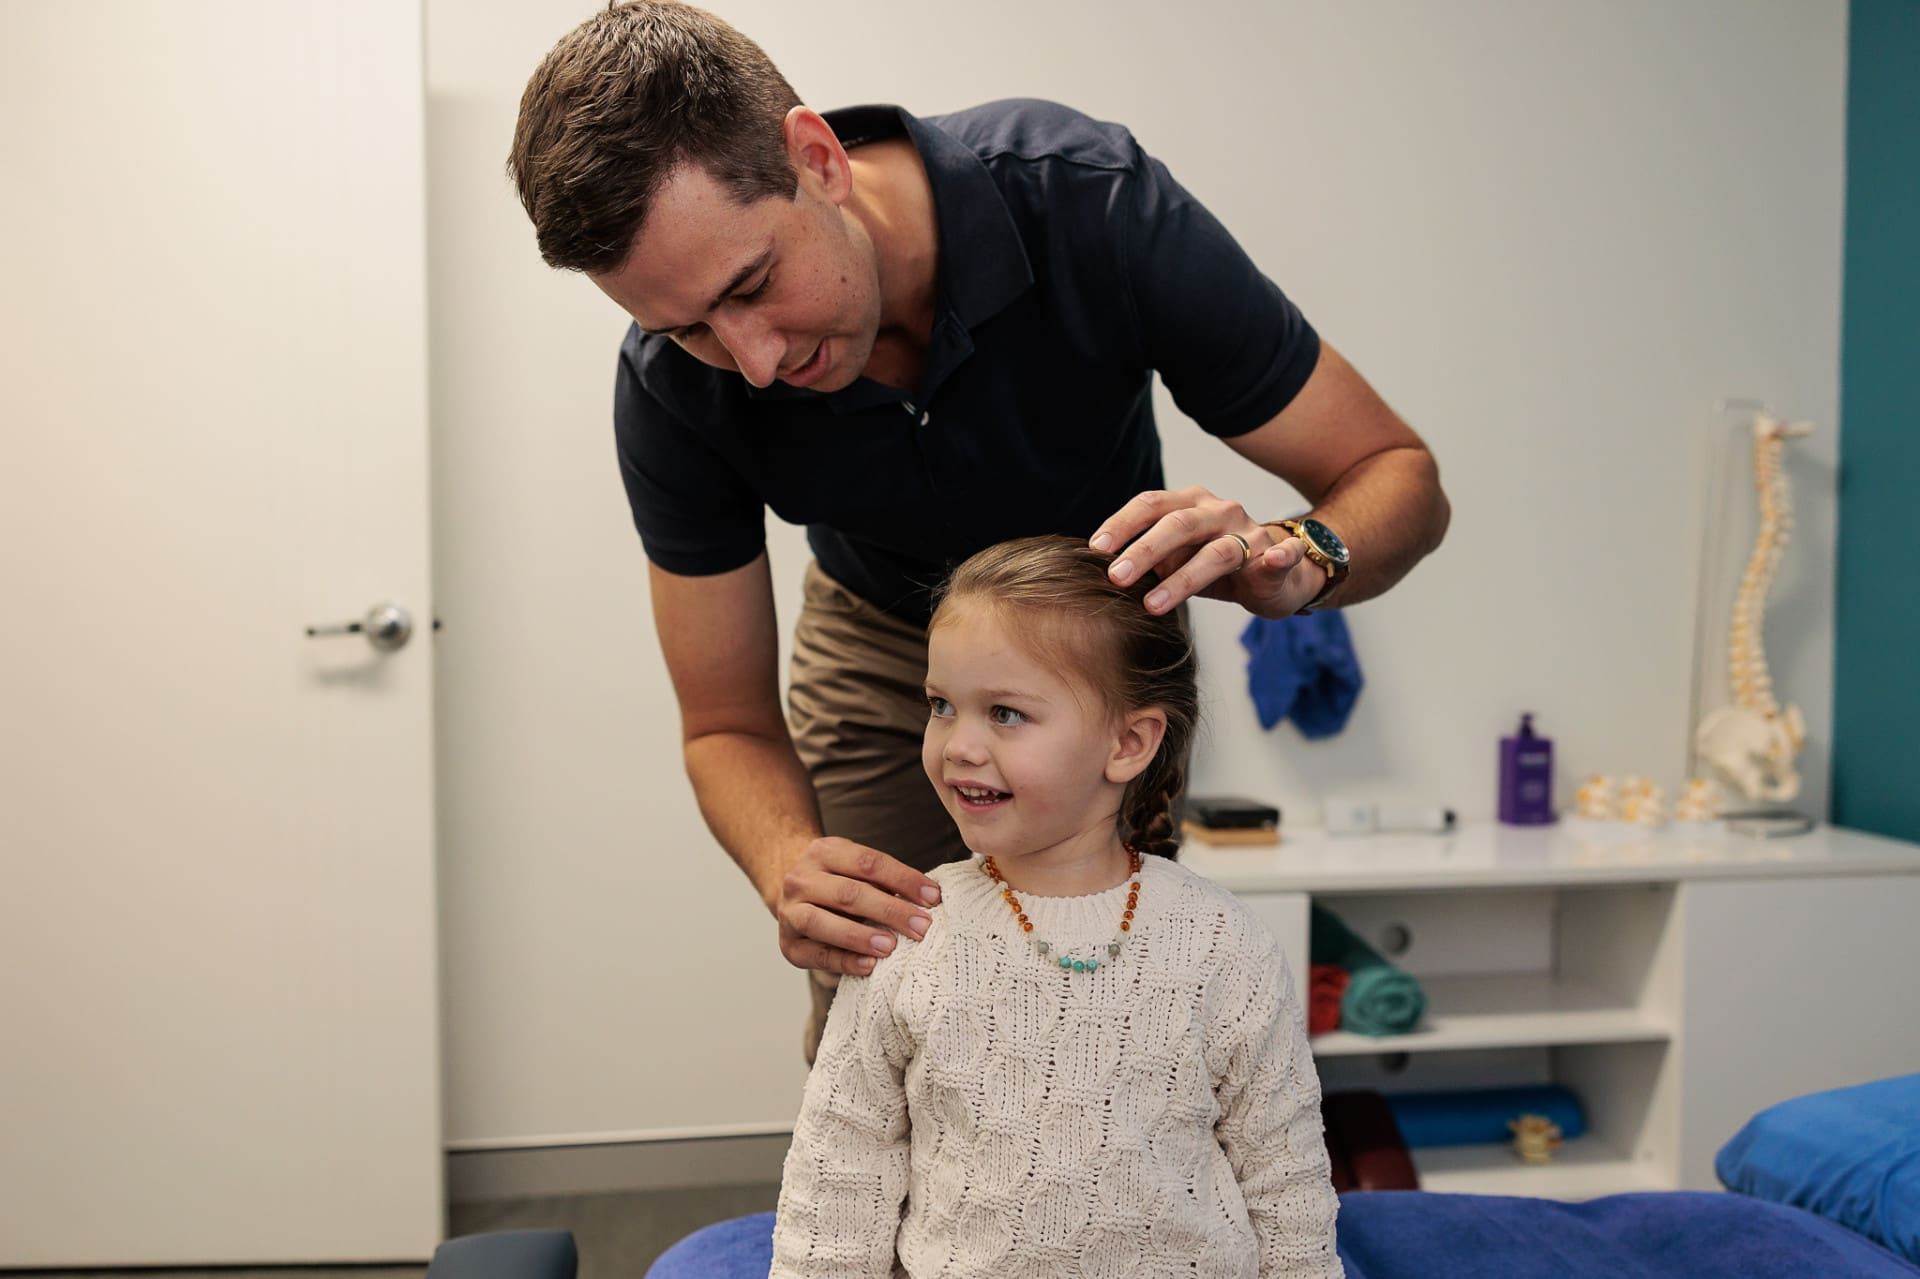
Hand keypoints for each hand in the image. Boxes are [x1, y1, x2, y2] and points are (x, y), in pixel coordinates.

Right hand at [775, 836, 941, 975]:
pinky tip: (869, 965)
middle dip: (889, 911)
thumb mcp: (857, 869)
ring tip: (891, 946)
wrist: (792, 893)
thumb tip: (930, 899)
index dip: (903, 879)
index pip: (868, 863)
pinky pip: (816, 955)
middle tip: (922, 927)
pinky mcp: (788, 945)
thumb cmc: (840, 882)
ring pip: (821, 922)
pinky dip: (843, 961)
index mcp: (824, 851)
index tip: (933, 897)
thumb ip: (886, 881)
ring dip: (859, 936)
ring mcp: (789, 912)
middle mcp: (801, 879)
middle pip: (848, 893)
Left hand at [1091, 487, 1327, 617]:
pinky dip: (1278, 557)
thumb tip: (1101, 572)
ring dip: (1184, 578)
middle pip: (1178, 524)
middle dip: (1144, 550)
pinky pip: (1280, 555)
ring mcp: (1250, 533)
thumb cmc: (1213, 565)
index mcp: (1189, 504)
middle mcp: (1219, 511)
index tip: (1094, 550)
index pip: (1150, 505)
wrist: (1275, 574)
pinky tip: (1273, 561)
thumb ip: (1148, 560)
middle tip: (1116, 578)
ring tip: (1153, 605)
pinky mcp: (1278, 558)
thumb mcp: (1176, 559)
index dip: (1122, 524)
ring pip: (1217, 552)